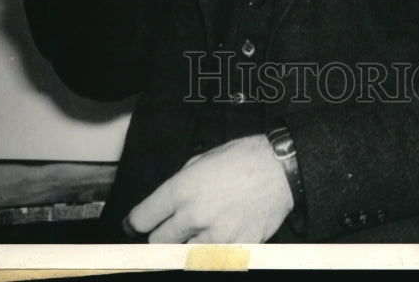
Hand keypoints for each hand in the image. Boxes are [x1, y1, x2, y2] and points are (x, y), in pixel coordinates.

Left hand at [123, 135, 293, 243]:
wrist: (282, 169)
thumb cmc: (245, 158)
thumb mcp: (203, 159)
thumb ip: (180, 183)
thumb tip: (164, 203)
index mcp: (183, 188)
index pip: (142, 219)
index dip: (135, 223)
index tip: (135, 226)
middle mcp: (195, 215)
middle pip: (158, 242)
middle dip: (162, 234)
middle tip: (172, 226)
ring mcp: (215, 236)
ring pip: (182, 255)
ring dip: (188, 244)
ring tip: (202, 228)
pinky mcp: (235, 250)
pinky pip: (211, 259)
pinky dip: (211, 251)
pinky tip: (221, 233)